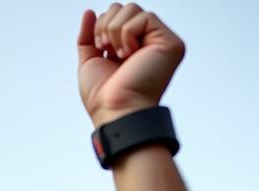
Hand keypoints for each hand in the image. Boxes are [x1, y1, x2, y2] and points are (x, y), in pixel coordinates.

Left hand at [77, 6, 184, 125]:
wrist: (115, 112)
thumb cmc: (103, 97)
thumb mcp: (89, 61)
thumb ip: (88, 35)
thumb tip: (89, 11)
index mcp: (131, 47)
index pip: (116, 15)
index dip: (102, 25)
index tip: (102, 49)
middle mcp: (147, 43)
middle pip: (124, 8)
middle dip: (107, 25)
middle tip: (108, 51)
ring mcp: (160, 42)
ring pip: (132, 8)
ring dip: (115, 30)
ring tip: (119, 55)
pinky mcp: (170, 43)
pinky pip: (144, 17)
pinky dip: (127, 34)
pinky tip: (129, 54)